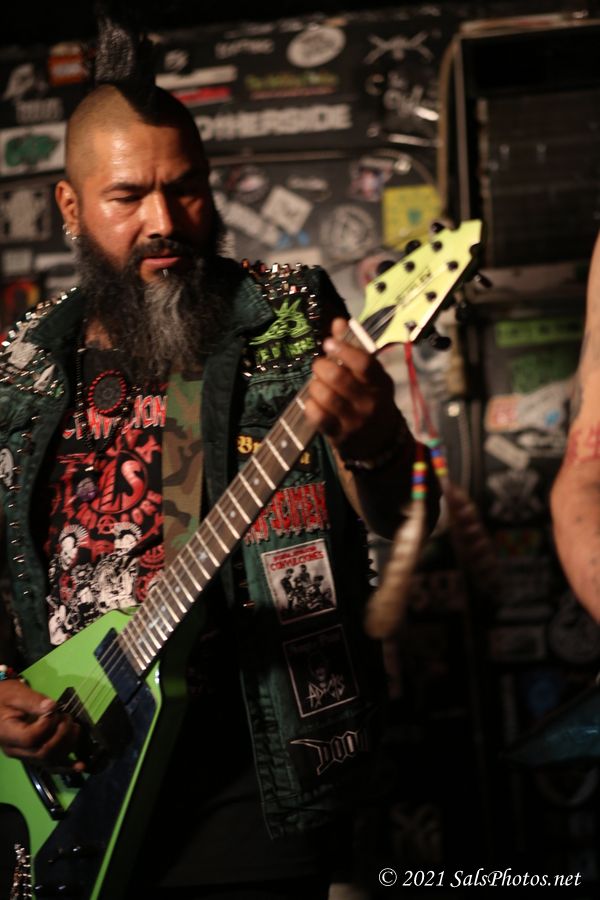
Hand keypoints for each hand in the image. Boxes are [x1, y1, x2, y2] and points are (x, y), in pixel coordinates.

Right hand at [0, 679, 82, 770]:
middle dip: (62, 734)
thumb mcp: (16, 694)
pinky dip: (66, 766)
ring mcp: (25, 755)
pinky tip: (80, 766)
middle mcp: (16, 750)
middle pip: (43, 752)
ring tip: (73, 726)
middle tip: (67, 717)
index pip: (30, 738)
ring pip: (50, 760)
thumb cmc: (5, 697)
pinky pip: (50, 765)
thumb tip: (52, 707)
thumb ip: (34, 701)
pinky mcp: (33, 755)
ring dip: (68, 745)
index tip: (53, 710)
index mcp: (7, 734)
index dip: (47, 725)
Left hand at [306, 318, 404, 459]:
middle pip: (338, 378)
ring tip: (316, 383)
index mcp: (379, 382)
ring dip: (315, 385)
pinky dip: (310, 405)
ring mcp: (354, 420)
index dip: (343, 349)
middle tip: (319, 365)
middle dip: (322, 366)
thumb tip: (337, 321)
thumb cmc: (371, 399)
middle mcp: (369, 402)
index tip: (328, 343)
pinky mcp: (339, 436)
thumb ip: (353, 348)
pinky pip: (317, 416)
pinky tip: (314, 402)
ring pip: (325, 396)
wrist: (379, 442)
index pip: (363, 362)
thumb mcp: (371, 376)